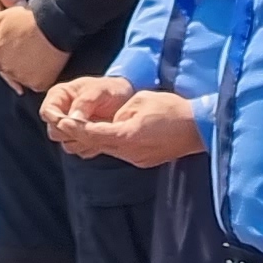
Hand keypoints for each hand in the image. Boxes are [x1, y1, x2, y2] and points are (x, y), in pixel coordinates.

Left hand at [0, 0, 69, 94]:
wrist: (55, 25)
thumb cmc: (32, 18)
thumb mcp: (4, 15)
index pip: (0, 58)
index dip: (11, 52)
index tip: (21, 47)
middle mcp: (6, 65)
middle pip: (11, 69)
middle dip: (20, 63)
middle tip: (34, 51)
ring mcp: (22, 76)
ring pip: (24, 78)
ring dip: (30, 72)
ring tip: (42, 57)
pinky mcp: (38, 83)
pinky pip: (38, 84)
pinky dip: (42, 78)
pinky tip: (48, 67)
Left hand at [47, 79, 204, 166]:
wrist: (199, 128)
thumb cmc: (173, 110)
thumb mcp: (141, 101)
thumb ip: (120, 112)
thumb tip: (111, 119)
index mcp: (128, 135)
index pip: (94, 134)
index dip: (77, 128)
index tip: (63, 121)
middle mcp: (130, 151)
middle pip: (98, 144)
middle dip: (82, 134)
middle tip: (66, 123)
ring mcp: (138, 158)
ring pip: (110, 149)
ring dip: (97, 139)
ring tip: (84, 127)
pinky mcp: (144, 160)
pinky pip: (122, 152)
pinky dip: (113, 143)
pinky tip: (111, 134)